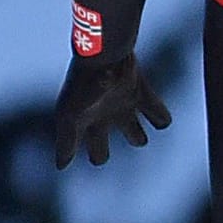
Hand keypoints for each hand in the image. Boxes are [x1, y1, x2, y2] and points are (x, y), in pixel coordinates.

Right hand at [53, 55, 172, 167]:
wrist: (102, 54)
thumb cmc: (83, 86)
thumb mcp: (69, 117)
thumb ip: (66, 142)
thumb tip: (61, 167)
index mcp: (88, 123)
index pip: (95, 151)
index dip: (98, 156)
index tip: (101, 156)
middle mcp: (104, 116)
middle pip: (106, 142)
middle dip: (106, 152)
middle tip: (111, 151)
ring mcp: (122, 104)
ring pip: (134, 130)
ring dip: (139, 136)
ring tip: (140, 136)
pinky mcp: (140, 91)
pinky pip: (157, 112)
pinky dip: (162, 118)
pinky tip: (161, 120)